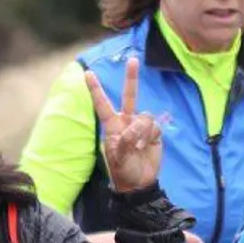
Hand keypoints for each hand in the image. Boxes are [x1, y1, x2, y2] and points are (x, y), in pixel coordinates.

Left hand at [87, 57, 164, 192]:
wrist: (140, 182)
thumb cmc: (123, 170)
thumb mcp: (118, 159)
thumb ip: (125, 143)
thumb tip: (133, 130)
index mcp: (112, 125)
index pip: (102, 104)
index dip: (96, 90)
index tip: (88, 73)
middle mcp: (126, 121)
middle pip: (130, 96)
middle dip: (131, 78)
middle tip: (133, 60)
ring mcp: (141, 126)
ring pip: (145, 116)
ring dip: (142, 131)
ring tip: (138, 147)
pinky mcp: (154, 132)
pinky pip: (155, 127)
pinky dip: (151, 136)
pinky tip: (147, 147)